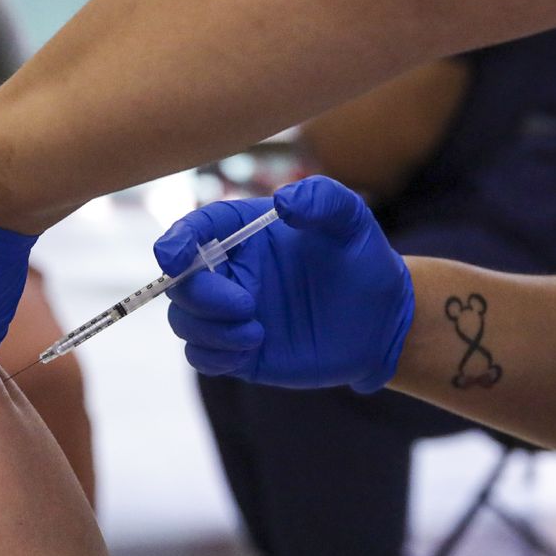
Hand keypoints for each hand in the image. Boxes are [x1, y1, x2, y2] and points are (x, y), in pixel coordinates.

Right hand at [154, 175, 414, 390]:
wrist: (382, 320)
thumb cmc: (363, 260)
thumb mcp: (352, 220)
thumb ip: (322, 199)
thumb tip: (283, 201)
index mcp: (244, 233)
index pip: (195, 230)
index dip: (176, 241)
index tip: (174, 257)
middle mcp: (230, 271)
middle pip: (180, 282)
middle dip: (198, 294)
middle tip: (244, 304)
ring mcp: (231, 313)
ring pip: (184, 321)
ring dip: (208, 329)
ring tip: (256, 333)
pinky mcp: (239, 350)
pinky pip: (201, 356)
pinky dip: (213, 355)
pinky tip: (250, 349)